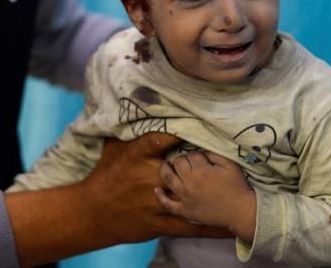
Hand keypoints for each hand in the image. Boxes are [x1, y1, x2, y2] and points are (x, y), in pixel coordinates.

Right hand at [84, 133, 232, 244]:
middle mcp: (150, 176)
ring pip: (191, 195)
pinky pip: (189, 225)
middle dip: (205, 162)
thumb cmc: (105, 175)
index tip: (203, 120)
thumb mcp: (115, 147)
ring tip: (237, 190)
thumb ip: (130, 129)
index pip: (165, 136)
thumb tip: (141, 103)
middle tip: (228, 152)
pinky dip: (209, 227)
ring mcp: (156, 201)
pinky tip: (228, 227)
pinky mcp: (160, 223)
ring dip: (212, 193)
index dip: (186, 128)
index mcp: (138, 155)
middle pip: (185, 166)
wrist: (93, 212)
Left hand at [155, 150, 257, 241]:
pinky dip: (161, 197)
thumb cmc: (236, 186)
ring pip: (168, 179)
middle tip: (187, 162)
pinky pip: (168, 204)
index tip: (200, 158)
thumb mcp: (229, 164)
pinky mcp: (185, 210)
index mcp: (201, 170)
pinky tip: (157, 190)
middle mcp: (190, 182)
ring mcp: (185, 197)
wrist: (239, 211)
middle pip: (178, 164)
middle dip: (182, 160)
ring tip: (165, 165)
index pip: (191, 155)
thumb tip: (200, 151)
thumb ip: (213, 154)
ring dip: (164, 170)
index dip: (195, 154)